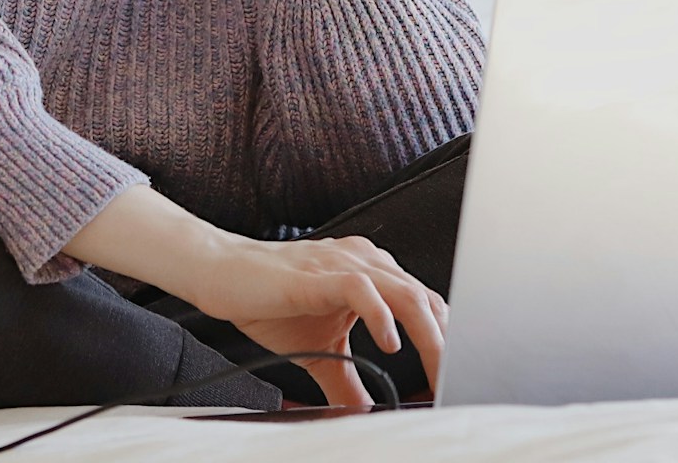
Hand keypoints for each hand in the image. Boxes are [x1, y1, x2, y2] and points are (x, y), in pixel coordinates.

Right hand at [62, 186, 442, 406]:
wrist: (222, 274)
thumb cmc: (269, 299)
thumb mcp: (319, 349)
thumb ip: (348, 378)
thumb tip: (366, 414)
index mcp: (373, 275)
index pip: (426, 306)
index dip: (447, 342)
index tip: (454, 379)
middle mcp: (368, 263)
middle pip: (427, 300)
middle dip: (448, 344)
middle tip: (455, 382)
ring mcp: (345, 264)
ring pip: (406, 293)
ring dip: (428, 334)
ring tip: (437, 368)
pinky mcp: (321, 273)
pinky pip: (363, 289)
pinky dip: (382, 317)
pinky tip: (390, 345)